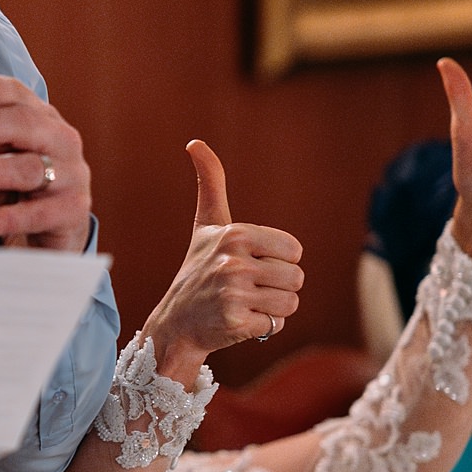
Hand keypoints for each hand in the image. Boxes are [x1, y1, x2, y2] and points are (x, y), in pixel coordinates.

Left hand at [0, 74, 91, 250]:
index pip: (17, 94)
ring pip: (29, 168)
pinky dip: (9, 217)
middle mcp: (59, 141)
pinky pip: (41, 213)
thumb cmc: (17, 194)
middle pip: (25, 123)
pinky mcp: (73, 211)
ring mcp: (71, 175)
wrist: (50, 239)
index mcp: (38, 120)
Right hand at [139, 140, 304, 381]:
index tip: (252, 265)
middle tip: (246, 289)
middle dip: (277, 288)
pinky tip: (238, 321)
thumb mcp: (206, 225)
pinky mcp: (235, 321)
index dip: (279, 261)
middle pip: (296, 278)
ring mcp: (233, 292)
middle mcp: (233, 261)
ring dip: (272, 309)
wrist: (175, 323)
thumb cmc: (197, 270)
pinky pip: (275, 325)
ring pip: (289, 303)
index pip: (294, 250)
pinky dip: (261, 328)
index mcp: (235, 233)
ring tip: (244, 304)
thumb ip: (210, 183)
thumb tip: (195, 143)